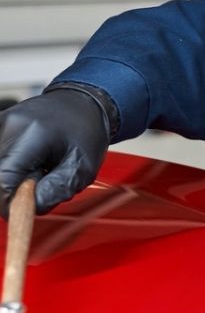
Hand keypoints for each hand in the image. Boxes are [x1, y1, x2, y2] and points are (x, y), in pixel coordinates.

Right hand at [0, 89, 111, 215]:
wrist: (82, 102)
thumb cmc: (86, 131)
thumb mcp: (82, 168)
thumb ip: (56, 191)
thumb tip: (31, 208)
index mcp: (29, 135)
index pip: (3, 183)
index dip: (12, 204)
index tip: (27, 210)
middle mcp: (7, 127)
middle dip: (16, 189)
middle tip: (43, 179)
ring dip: (14, 177)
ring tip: (39, 166)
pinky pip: (0, 159)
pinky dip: (11, 167)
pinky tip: (30, 160)